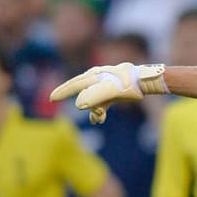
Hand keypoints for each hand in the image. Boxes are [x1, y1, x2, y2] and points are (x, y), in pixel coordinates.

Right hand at [48, 62, 168, 124]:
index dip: (63, 91)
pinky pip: (101, 101)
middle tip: (54, 97)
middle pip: (80, 88)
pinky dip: (99, 110)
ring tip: (98, 119)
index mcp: (94, 76)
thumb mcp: (111, 91)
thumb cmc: (127, 84)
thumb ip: (94, 97)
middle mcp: (97, 78)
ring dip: (93, 110)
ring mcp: (104, 84)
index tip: (52, 98)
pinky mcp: (112, 90)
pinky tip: (99, 119)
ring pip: (92, 98)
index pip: (75, 85)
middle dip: (71, 95)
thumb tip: (79, 104)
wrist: (144, 81)